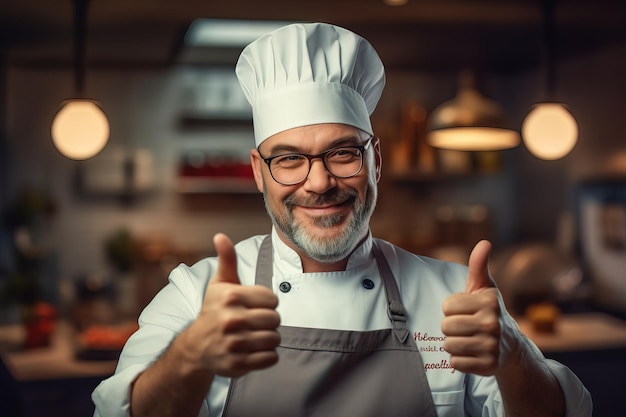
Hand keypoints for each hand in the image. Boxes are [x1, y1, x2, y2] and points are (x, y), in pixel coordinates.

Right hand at [180, 233, 280, 376]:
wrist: (196, 347)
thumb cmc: (214, 310)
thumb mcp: (219, 284)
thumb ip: (226, 259)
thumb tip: (221, 236)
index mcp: (230, 297)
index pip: (272, 299)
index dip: (267, 303)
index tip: (255, 306)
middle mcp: (231, 320)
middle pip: (275, 319)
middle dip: (269, 321)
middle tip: (256, 322)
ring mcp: (234, 344)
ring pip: (275, 339)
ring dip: (269, 338)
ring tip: (255, 335)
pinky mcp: (238, 364)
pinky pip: (271, 358)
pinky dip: (268, 355)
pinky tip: (255, 349)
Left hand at [441, 240, 502, 375]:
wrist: (511, 346)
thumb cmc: (489, 311)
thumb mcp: (484, 287)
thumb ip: (479, 265)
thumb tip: (484, 243)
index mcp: (489, 301)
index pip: (446, 306)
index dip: (452, 309)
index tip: (466, 310)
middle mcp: (493, 323)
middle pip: (446, 326)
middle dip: (451, 327)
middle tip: (466, 327)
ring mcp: (492, 346)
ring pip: (449, 345)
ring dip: (454, 344)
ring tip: (469, 340)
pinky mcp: (489, 366)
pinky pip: (455, 363)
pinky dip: (459, 360)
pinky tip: (473, 354)